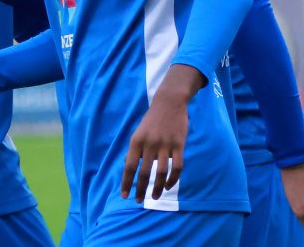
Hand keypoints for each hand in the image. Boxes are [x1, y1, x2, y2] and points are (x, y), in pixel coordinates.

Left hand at [121, 67, 202, 202]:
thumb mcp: (138, 132)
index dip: (126, 182)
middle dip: (141, 189)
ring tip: (155, 197)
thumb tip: (127, 166)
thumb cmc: (151, 120)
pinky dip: (172, 179)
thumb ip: (134, 149)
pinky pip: (177, 167)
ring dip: (157, 188)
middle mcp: (149, 144)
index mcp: (136, 141)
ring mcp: (165, 145)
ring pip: (161, 172)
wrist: (169, 102)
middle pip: (144, 172)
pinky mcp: (179, 145)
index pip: (129, 166)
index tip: (124, 195)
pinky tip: (168, 186)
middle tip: (139, 200)